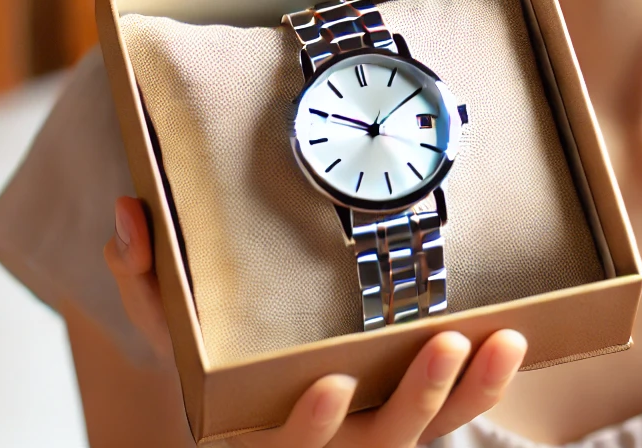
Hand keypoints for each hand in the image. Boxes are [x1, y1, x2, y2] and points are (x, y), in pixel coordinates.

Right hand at [104, 196, 526, 445]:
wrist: (248, 410)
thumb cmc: (213, 366)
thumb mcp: (170, 330)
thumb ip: (145, 279)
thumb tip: (128, 216)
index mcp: (257, 435)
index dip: (308, 425)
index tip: (331, 384)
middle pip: (380, 446)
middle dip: (418, 399)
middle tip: (446, 344)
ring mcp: (375, 440)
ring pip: (428, 434)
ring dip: (470, 390)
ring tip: (503, 339)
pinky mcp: (415, 422)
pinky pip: (457, 415)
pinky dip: (486, 383)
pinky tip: (513, 341)